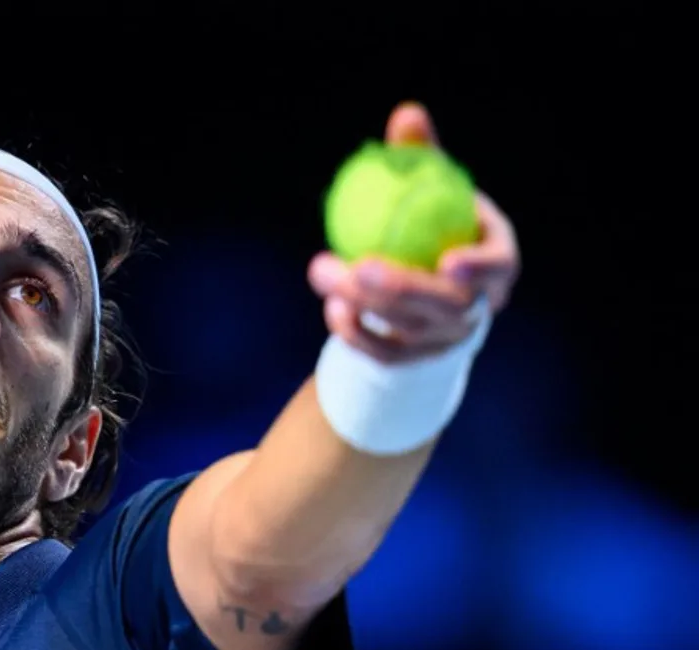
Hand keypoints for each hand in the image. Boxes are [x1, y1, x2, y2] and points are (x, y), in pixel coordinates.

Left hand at [307, 102, 520, 363]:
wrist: (420, 287)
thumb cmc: (429, 224)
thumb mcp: (429, 187)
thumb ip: (420, 157)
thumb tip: (406, 114)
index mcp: (494, 260)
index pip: (500, 267)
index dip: (482, 269)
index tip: (450, 261)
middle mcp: (475, 305)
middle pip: (447, 307)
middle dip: (404, 290)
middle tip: (362, 267)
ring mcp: (445, 338)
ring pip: (409, 331)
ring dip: (365, 304)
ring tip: (325, 272)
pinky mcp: (413, 360)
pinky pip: (383, 353)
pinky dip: (356, 332)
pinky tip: (332, 306)